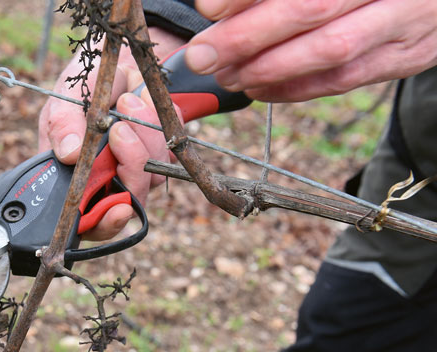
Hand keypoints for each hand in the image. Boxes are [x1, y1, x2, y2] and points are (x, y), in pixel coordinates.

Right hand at [38, 28, 184, 239]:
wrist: (115, 59)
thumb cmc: (82, 85)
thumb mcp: (64, 100)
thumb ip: (62, 125)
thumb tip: (68, 153)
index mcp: (75, 179)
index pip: (91, 221)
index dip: (106, 223)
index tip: (119, 208)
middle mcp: (108, 180)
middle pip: (130, 198)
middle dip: (132, 164)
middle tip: (120, 127)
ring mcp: (136, 168)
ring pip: (154, 173)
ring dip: (146, 136)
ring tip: (126, 101)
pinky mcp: (161, 152)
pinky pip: (171, 147)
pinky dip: (160, 120)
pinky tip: (141, 99)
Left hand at [186, 0, 436, 101]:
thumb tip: (220, 6)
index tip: (209, 7)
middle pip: (311, 8)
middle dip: (247, 35)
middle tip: (203, 53)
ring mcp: (403, 20)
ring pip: (330, 50)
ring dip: (268, 67)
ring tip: (225, 74)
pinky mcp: (405, 57)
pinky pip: (344, 80)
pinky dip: (296, 88)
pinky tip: (258, 87)